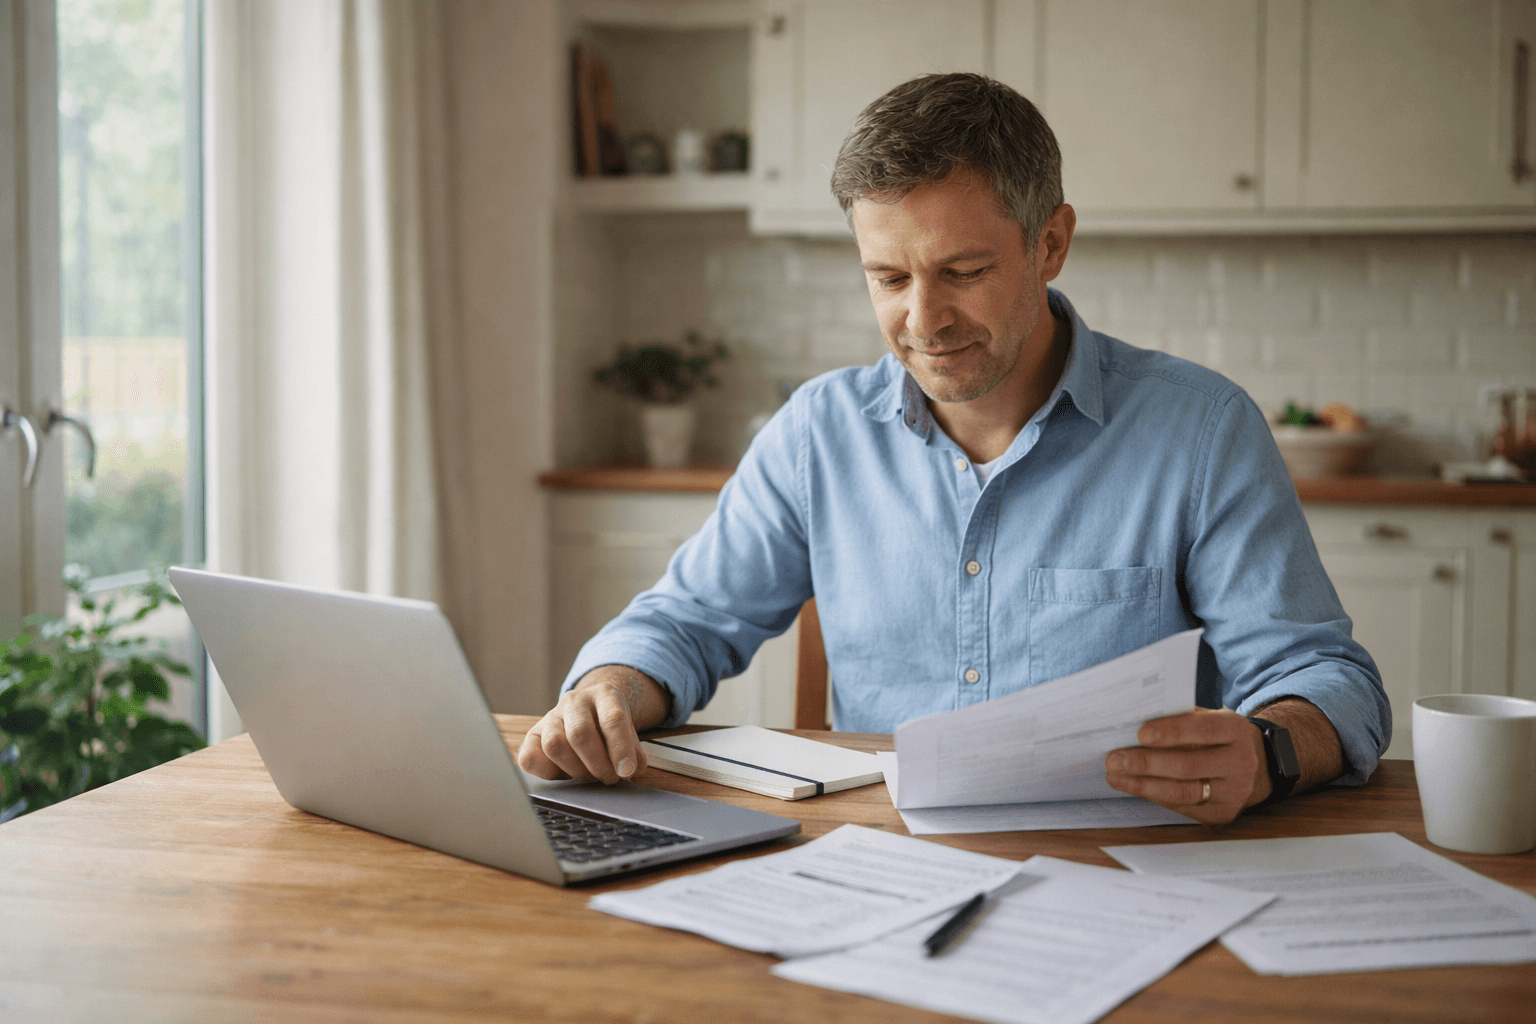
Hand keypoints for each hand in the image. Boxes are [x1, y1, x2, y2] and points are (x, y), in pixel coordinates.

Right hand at [516, 665, 670, 783]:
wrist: (588, 711)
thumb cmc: (608, 726)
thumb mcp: (628, 731)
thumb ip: (633, 750)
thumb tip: (633, 768)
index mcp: (604, 694)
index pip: (612, 718)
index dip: (620, 748)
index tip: (626, 771)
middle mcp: (574, 701)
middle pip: (580, 734)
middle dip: (598, 764)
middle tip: (609, 778)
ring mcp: (550, 716)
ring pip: (554, 745)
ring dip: (575, 770)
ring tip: (590, 776)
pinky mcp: (532, 735)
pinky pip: (529, 758)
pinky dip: (546, 773)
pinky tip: (565, 774)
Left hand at [1104, 708, 1267, 824]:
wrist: (1257, 765)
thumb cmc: (1219, 736)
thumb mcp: (1209, 718)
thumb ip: (1179, 718)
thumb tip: (1133, 721)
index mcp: (1236, 730)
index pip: (1203, 730)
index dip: (1171, 732)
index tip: (1140, 733)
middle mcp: (1241, 763)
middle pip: (1188, 766)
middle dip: (1146, 763)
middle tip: (1114, 759)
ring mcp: (1235, 793)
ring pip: (1183, 792)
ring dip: (1143, 785)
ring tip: (1115, 776)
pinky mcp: (1223, 814)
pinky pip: (1183, 807)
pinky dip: (1154, 796)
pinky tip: (1133, 786)